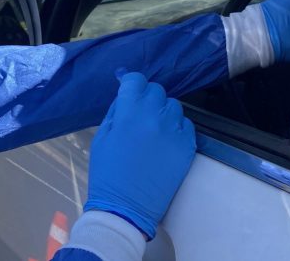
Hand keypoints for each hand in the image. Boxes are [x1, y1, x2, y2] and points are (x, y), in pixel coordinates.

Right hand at [84, 72, 195, 238]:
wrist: (126, 208)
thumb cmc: (107, 174)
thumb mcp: (102, 138)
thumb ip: (116, 112)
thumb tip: (126, 94)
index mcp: (129, 114)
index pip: (136, 80)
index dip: (131, 83)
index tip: (130, 90)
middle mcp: (154, 117)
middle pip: (156, 90)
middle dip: (147, 98)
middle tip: (140, 114)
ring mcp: (174, 131)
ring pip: (174, 105)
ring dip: (163, 112)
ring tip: (154, 129)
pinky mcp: (187, 146)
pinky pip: (186, 124)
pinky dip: (177, 128)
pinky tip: (166, 141)